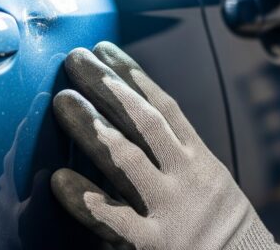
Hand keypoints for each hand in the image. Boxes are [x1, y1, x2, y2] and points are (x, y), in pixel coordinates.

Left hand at [50, 42, 279, 249]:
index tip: (105, 49)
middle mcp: (185, 177)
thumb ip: (176, 153)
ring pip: (127, 160)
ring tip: (63, 101)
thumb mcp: (209, 180)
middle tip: (77, 59)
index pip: (164, 107)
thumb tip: (135, 118)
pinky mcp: (156, 245)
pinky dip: (87, 200)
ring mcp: (171, 209)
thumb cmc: (220, 226)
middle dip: (108, 87)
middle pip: (143, 122)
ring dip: (92, 127)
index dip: (133, 76)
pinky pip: (116, 221)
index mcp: (197, 159)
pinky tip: (59, 181)